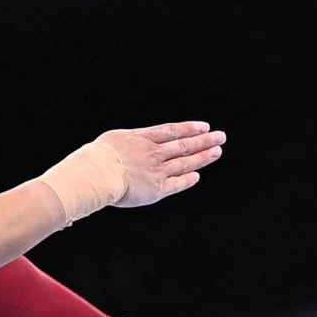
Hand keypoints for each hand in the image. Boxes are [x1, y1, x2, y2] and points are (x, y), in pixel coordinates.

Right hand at [99, 122, 224, 207]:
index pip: (171, 131)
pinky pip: (176, 184)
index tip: (204, 127)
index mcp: (142, 139)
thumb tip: (131, 144)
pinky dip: (186, 180)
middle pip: (183, 145)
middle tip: (221, 136)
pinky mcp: (156, 189)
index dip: (188, 128)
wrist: (96, 173)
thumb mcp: (112, 140)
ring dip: (202, 157)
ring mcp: (157, 171)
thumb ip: (127, 143)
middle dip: (204, 140)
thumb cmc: (95, 158)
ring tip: (217, 152)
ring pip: (184, 162)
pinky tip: (196, 176)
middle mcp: (153, 153)